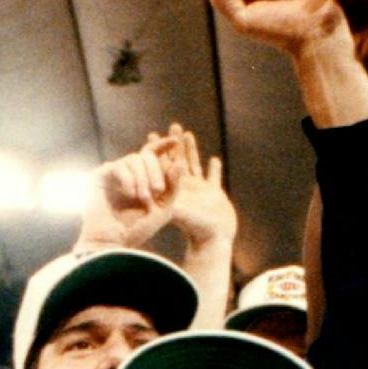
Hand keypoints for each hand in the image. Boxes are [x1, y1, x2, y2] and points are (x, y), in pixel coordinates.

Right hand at [77, 140, 174, 248]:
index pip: (153, 155)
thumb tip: (180, 161)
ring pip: (134, 159)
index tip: (175, 142)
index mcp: (143, 179)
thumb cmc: (137, 230)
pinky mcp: (99, 176)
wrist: (113, 243)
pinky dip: (128, 179)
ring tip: (143, 198)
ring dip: (143, 178)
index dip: (163, 145)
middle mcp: (128, 174)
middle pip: (146, 155)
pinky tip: (129, 194)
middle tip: (158, 190)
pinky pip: (118, 166)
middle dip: (156, 170)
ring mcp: (113, 174)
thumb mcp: (163, 209)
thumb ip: (173, 187)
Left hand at [155, 122, 233, 248]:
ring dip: (191, 149)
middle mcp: (186, 187)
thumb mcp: (179, 211)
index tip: (152, 134)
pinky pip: (214, 178)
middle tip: (172, 125)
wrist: (212, 242)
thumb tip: (156, 183)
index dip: (159, 149)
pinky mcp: (215, 195)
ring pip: (194, 164)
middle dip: (175, 143)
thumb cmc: (195, 229)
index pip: (164, 164)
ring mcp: (200, 190)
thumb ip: (169, 197)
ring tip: (188, 134)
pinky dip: (215, 170)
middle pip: (178, 160)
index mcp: (175, 188)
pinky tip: (214, 160)